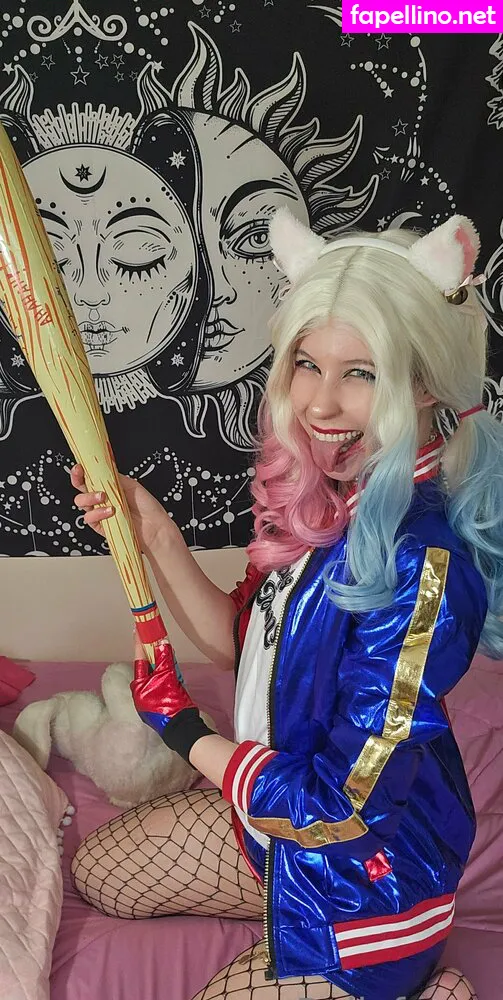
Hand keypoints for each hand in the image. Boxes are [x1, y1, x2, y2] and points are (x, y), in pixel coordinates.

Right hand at [70, 463, 173, 552]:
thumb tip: (101, 468)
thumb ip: (113, 477)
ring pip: (81, 504)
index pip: (88, 478)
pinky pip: (89, 519)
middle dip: (79, 482)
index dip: (80, 473)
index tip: (79, 468)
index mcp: (108, 487)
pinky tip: (109, 511)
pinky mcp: (101, 526)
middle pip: (80, 489)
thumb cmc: (146, 506)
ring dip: (89, 498)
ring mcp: (100, 513)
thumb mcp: (131, 485)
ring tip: (104, 497)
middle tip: (89, 482)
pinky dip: (97, 514)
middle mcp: (102, 500)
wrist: (154, 526)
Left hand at [131, 633, 213, 761]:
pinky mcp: (161, 701)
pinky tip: (172, 667)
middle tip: (156, 637)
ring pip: (156, 674)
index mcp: (138, 686)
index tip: (138, 629)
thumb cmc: (170, 704)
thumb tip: (162, 643)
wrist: (182, 728)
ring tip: (167, 650)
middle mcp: (141, 692)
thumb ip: (164, 659)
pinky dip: (167, 673)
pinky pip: (162, 682)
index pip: (139, 659)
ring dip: (162, 662)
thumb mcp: (168, 677)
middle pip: (148, 666)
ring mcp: (150, 698)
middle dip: (154, 653)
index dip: (140, 643)